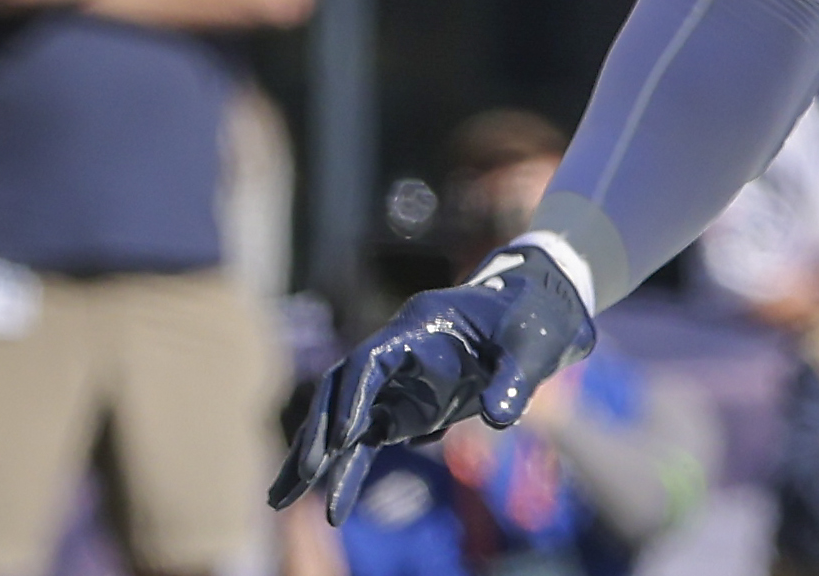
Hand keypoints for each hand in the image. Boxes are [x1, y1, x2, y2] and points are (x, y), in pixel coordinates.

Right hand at [271, 245, 594, 522]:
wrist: (539, 313)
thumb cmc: (532, 319)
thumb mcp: (532, 345)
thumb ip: (514, 379)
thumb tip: (497, 418)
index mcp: (418, 327)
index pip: (370, 362)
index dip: (355, 397)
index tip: (347, 437)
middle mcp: (396, 353)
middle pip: (341, 391)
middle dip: (318, 433)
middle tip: (300, 478)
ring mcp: (397, 382)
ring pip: (344, 420)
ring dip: (316, 457)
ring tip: (279, 499)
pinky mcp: (407, 408)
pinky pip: (367, 442)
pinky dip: (348, 469)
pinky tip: (330, 504)